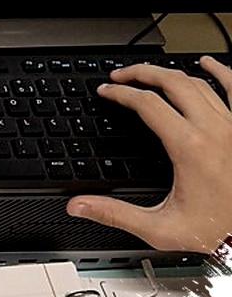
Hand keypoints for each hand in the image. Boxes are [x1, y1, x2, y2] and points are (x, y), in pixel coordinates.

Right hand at [67, 56, 231, 253]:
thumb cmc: (218, 232)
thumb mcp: (160, 228)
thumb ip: (116, 214)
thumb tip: (79, 205)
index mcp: (189, 148)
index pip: (146, 103)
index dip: (120, 93)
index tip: (107, 92)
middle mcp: (214, 131)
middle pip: (172, 83)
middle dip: (141, 73)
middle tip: (121, 76)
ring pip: (200, 83)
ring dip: (172, 72)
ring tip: (151, 71)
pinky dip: (222, 72)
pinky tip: (210, 64)